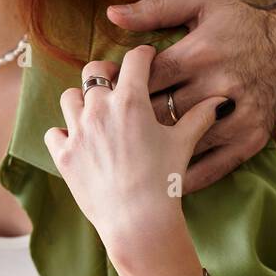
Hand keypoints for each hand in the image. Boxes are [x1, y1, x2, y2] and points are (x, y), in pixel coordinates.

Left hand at [44, 45, 224, 260]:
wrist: (137, 220)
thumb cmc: (163, 181)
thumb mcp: (183, 145)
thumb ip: (198, 117)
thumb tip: (220, 101)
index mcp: (130, 100)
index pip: (134, 60)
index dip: (142, 55)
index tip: (146, 59)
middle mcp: (99, 109)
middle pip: (93, 70)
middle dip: (105, 72)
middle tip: (115, 83)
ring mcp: (77, 132)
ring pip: (69, 97)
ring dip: (81, 100)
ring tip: (95, 112)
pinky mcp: (63, 155)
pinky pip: (54, 132)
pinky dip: (64, 133)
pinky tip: (78, 141)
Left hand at [107, 0, 275, 192]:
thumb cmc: (243, 24)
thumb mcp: (202, 2)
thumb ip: (155, 9)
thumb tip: (111, 16)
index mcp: (199, 53)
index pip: (145, 79)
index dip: (122, 90)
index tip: (112, 98)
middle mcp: (218, 85)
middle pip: (160, 114)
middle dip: (134, 123)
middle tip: (116, 131)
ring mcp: (238, 116)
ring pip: (182, 143)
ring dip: (156, 152)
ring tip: (134, 156)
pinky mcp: (252, 139)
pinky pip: (212, 167)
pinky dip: (186, 176)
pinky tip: (165, 179)